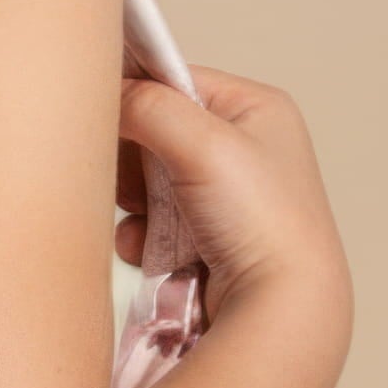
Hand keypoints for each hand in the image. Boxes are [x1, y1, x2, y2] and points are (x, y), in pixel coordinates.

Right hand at [115, 63, 350, 325]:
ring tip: (146, 220)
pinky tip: (149, 249)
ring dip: (133, 200)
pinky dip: (141, 234)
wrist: (281, 309)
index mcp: (257, 109)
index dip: (138, 98)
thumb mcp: (203, 143)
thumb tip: (106, 92)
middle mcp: (247, 148)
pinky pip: (151, 221)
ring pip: (146, 180)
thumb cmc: (262, 221)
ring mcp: (227, 196)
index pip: (175, 79)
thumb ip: (147, 106)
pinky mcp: (209, 236)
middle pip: (155, 131)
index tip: (110, 119)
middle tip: (133, 181)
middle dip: (134, 159)